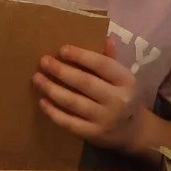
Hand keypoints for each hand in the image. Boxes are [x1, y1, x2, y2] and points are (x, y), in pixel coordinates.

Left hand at [34, 36, 139, 152]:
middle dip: (61, 70)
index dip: (81, 56)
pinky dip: (54, 113)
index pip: (102, 64)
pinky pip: (70, 123)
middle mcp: (118, 100)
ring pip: (74, 102)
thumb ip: (111, 58)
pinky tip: (42, 102)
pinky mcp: (94, 134)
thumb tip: (104, 36)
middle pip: (85, 82)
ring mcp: (105, 119)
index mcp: (126, 80)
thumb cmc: (121, 95)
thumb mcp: (121, 77)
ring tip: (37, 78)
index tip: (62, 49)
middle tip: (44, 61)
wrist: (132, 131)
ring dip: (52, 89)